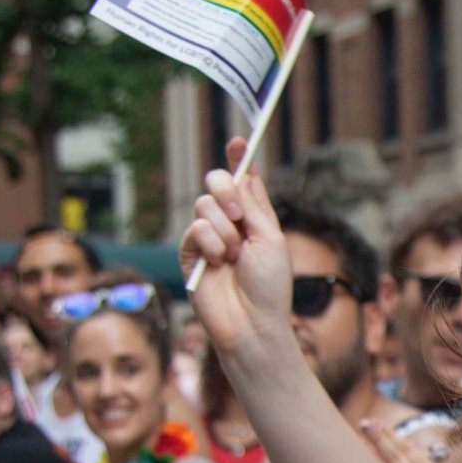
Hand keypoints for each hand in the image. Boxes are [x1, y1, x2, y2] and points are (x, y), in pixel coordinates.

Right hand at [181, 138, 296, 362]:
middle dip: (227, 191)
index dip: (239, 160)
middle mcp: (230, 224)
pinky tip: (220, 262)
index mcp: (254, 219)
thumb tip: (246, 174)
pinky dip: (211, 242)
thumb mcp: (271, 239)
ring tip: (235, 256)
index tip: (239, 141)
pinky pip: (195, 228)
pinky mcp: (190, 253)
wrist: (252, 321)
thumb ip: (255, 206)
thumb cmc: (269, 286)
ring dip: (225, 229)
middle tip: (239, 215)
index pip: (244, 182)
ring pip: (205, 205)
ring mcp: (209, 238)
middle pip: (218, 183)